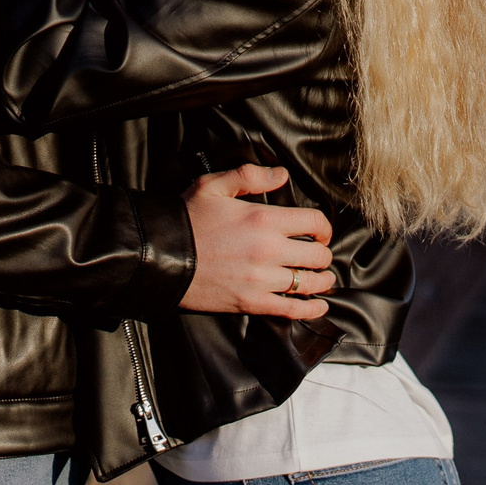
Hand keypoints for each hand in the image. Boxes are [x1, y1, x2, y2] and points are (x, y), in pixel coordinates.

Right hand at [179, 165, 335, 320]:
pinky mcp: (251, 302)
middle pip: (317, 255)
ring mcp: (261, 280)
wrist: (161, 256)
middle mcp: (269, 250)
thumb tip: (282, 174)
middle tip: (319, 254)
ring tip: (324, 278)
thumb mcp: (213, 185)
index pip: (314, 223)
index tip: (321, 232)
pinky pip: (292, 309)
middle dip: (323, 254)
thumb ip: (249, 175)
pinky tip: (319, 306)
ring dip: (323, 281)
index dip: (324, 227)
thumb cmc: (186, 219)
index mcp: (263, 219)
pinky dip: (311, 310)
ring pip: (309, 283)